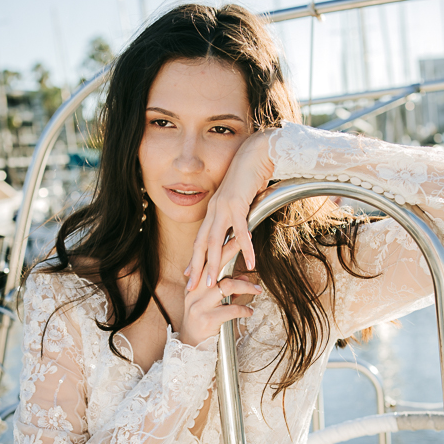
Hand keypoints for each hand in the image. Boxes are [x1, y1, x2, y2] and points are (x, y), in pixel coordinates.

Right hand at [181, 236, 262, 347]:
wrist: (190, 349)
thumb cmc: (202, 323)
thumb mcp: (209, 303)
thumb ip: (223, 289)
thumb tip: (241, 276)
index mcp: (195, 284)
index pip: (208, 259)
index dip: (222, 245)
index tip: (234, 232)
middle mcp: (195, 291)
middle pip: (214, 264)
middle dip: (231, 249)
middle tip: (246, 240)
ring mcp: (199, 305)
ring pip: (226, 286)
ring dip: (246, 285)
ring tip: (258, 289)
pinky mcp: (207, 319)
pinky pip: (230, 309)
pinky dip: (243, 309)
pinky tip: (250, 311)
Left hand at [185, 130, 274, 292]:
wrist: (255, 155)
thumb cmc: (249, 177)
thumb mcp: (240, 200)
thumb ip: (238, 215)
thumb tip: (241, 229)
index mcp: (213, 210)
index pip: (200, 238)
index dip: (194, 258)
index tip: (189, 275)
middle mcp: (214, 210)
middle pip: (202, 244)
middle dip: (197, 267)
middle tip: (192, 288)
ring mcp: (224, 207)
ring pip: (216, 241)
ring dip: (214, 263)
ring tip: (213, 283)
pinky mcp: (238, 204)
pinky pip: (241, 231)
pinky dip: (245, 247)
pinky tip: (251, 262)